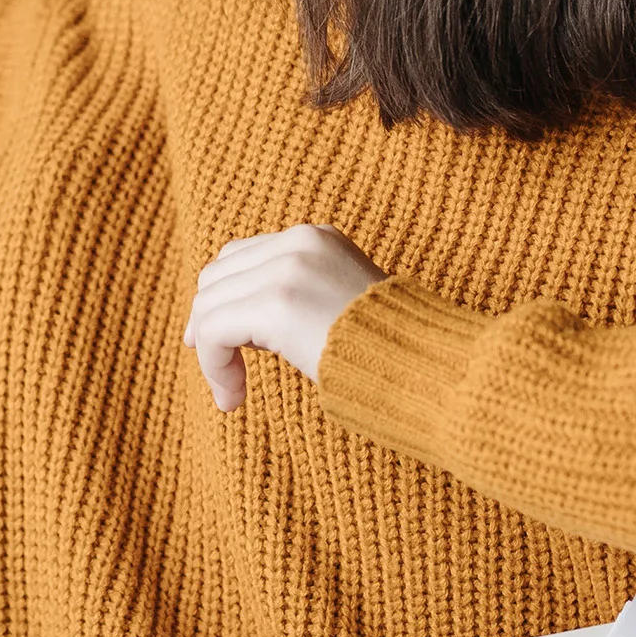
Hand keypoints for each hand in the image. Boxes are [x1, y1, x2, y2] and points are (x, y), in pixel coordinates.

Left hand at [183, 225, 385, 408]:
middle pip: (217, 276)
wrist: (427, 364)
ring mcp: (287, 269)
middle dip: (209, 325)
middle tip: (224, 374)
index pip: (240, 256)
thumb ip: (301, 298)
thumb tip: (247, 327)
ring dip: (212, 356)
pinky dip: (214, 366)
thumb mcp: (343, 306)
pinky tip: (232, 398)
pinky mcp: (277, 304)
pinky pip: (214, 331)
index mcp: (317, 238)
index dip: (221, 298)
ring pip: (208, 306)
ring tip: (232, 394)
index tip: (217, 343)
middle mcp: (299, 242)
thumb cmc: (393, 351)